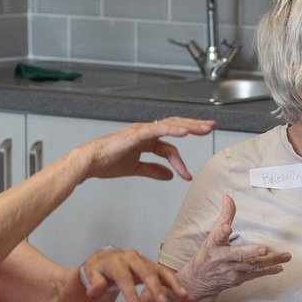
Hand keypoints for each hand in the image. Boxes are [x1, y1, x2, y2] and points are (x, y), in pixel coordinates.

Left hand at [79, 248, 191, 301]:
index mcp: (115, 260)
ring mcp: (144, 261)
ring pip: (160, 271)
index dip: (130, 293)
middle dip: (154, 286)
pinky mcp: (152, 267)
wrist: (104, 260)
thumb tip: (94, 291)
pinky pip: (166, 275)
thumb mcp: (89, 275)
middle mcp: (132, 258)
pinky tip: (187, 297)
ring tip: (183, 296)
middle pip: (145, 271)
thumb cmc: (96, 270)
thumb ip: (93, 283)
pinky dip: (176, 285)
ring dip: (173, 284)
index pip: (123, 277)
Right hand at [84, 117, 215, 181]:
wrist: (89, 162)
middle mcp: (145, 131)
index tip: (187, 176)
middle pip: (176, 126)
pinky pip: (157, 130)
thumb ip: (153, 170)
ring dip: (189, 125)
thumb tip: (170, 176)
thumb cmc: (106, 163)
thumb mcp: (135, 168)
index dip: (180, 162)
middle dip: (195, 126)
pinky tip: (184, 132)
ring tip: (205, 128)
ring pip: (170, 125)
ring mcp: (141, 131)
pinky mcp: (135, 134)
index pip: (169, 147)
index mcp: (145, 139)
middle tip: (212, 127)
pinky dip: (172, 130)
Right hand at [176, 195, 289, 300]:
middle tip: (264, 249)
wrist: (199, 280)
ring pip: (252, 265)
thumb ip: (224, 216)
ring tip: (287, 256)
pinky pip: (255, 274)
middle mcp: (222, 258)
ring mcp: (231, 270)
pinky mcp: (238, 279)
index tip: (227, 228)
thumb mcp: (212, 235)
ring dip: (271, 261)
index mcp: (214, 245)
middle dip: (252, 252)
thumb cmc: (209, 253)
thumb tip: (227, 196)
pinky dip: (268, 271)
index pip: (217, 237)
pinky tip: (280, 267)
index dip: (222, 232)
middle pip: (239, 255)